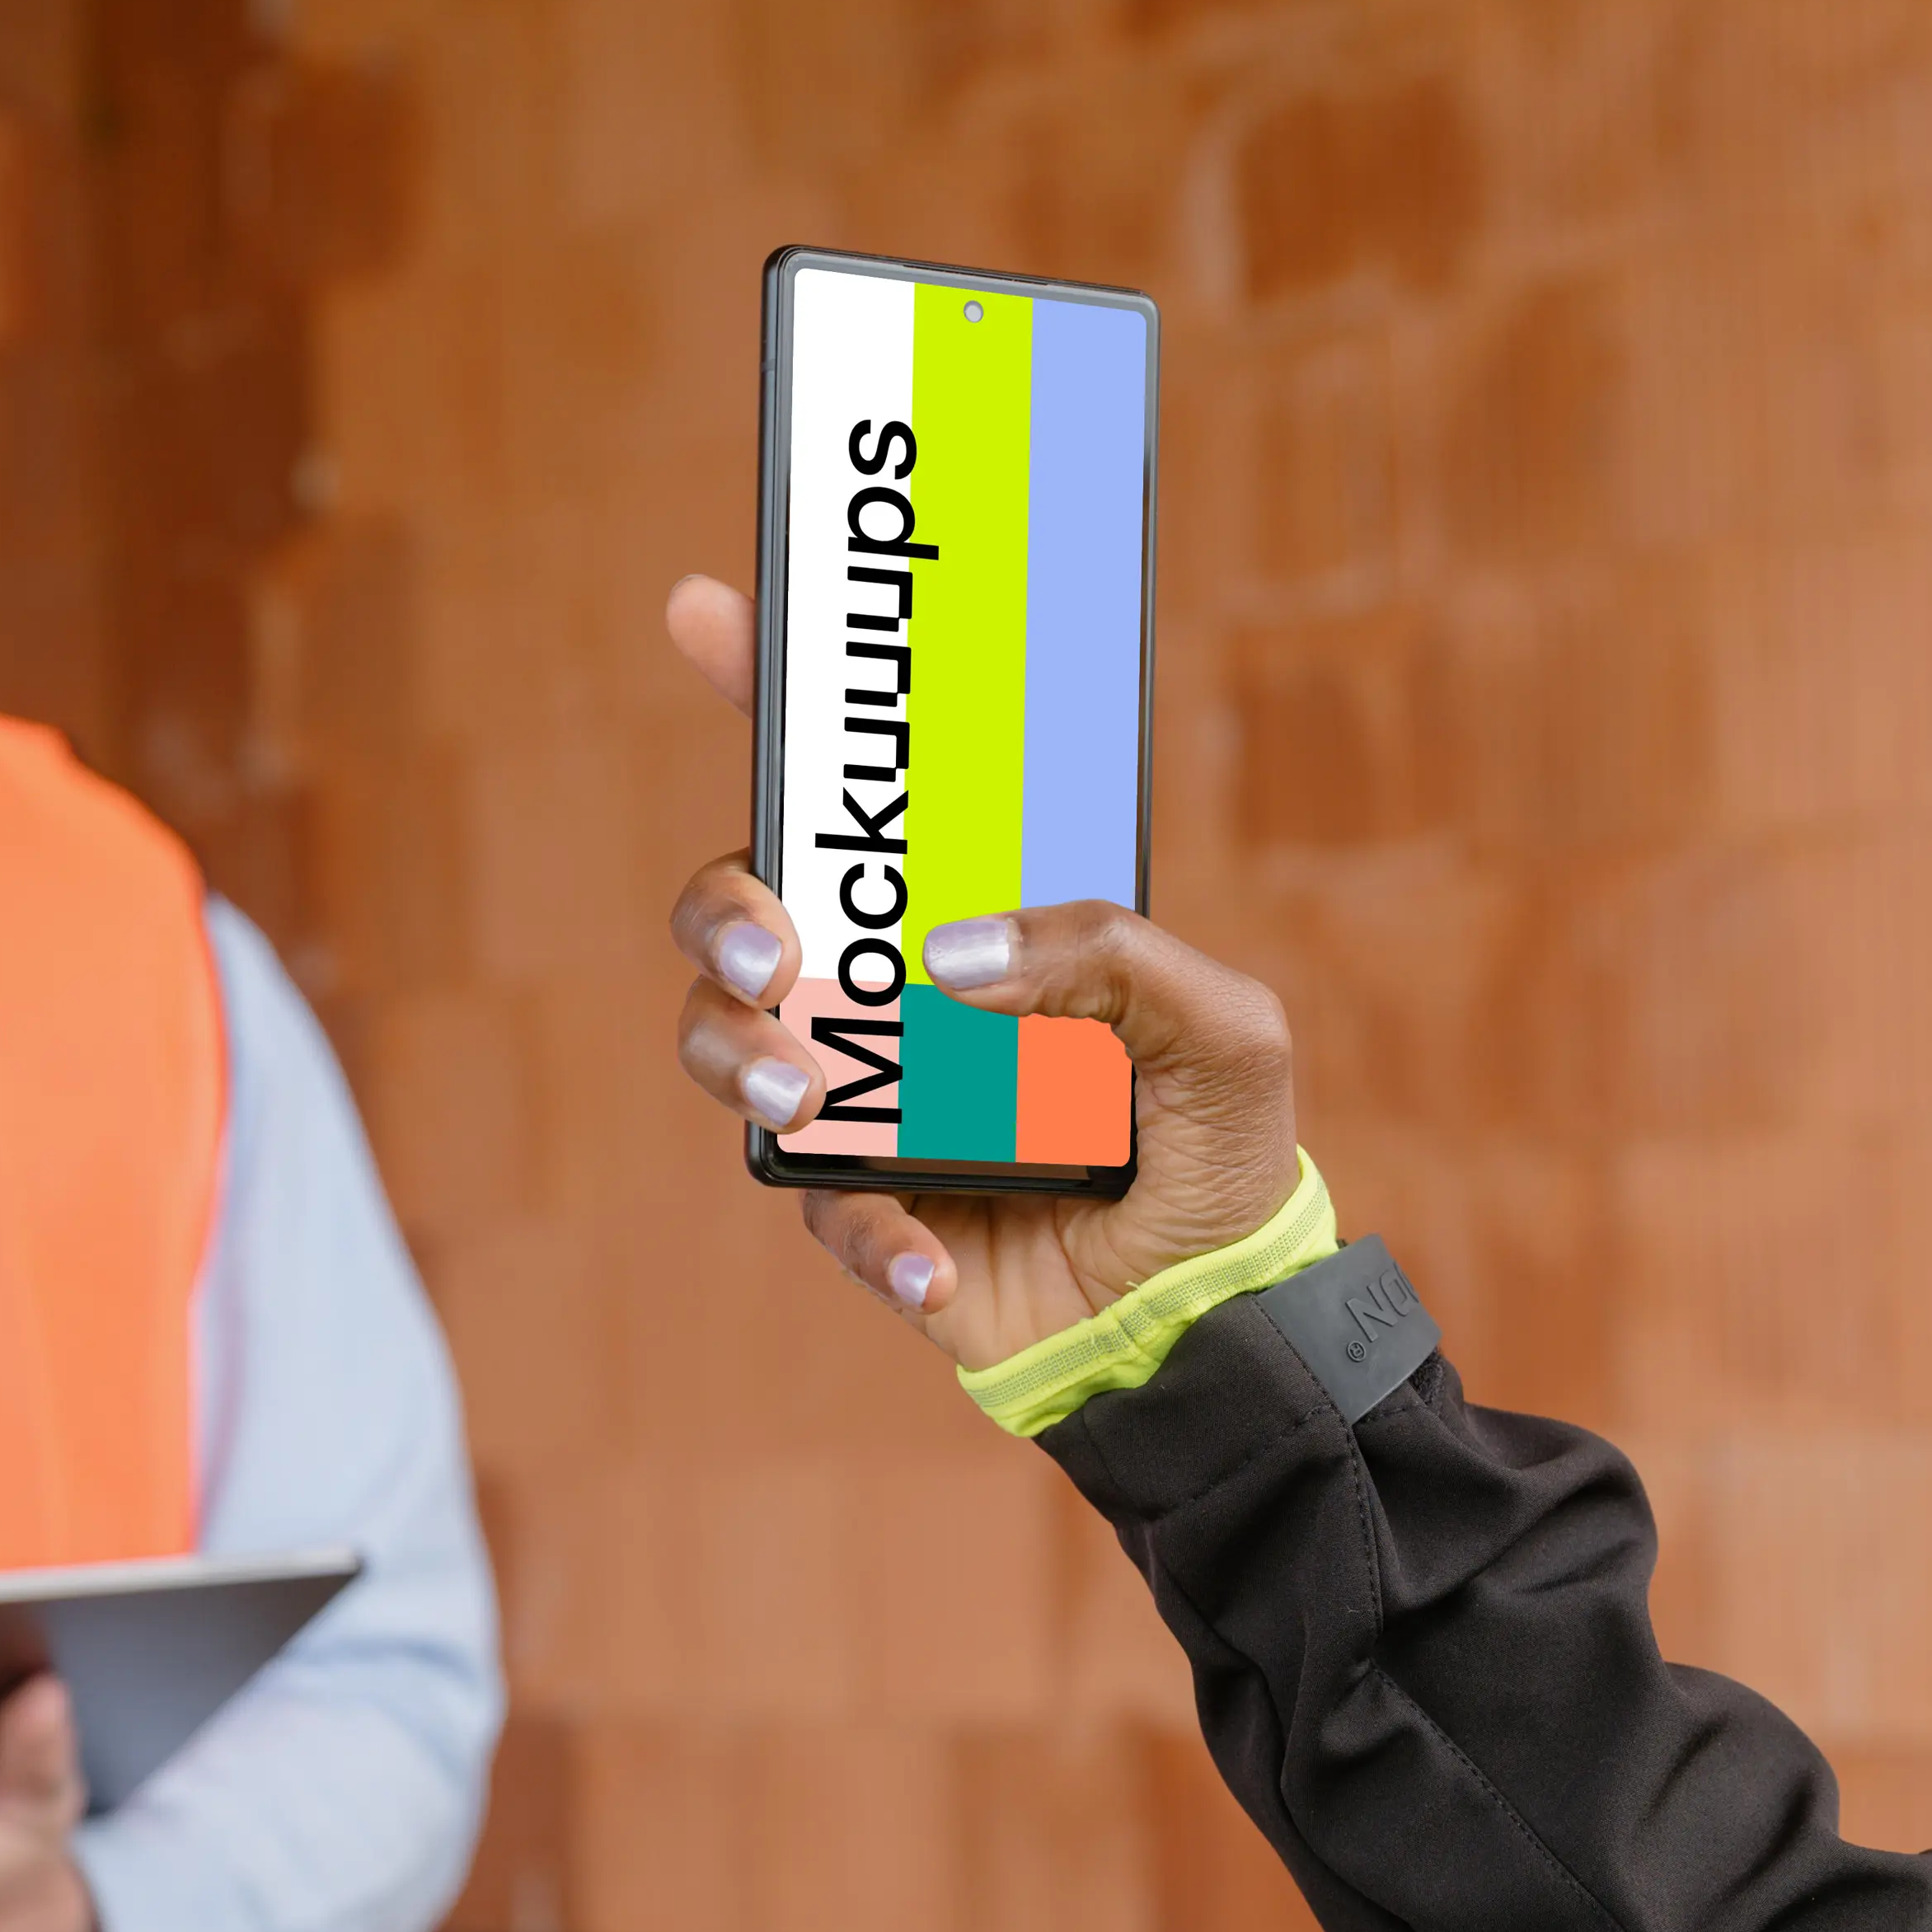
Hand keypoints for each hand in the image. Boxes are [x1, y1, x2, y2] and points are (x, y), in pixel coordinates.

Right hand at [657, 571, 1303, 1364]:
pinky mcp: (865, 1206)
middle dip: (724, 911)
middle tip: (776, 958)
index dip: (777, 694)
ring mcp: (870, 1096)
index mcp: (977, 918)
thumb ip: (1115, 953)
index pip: (865, 794)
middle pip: (744, 907)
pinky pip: (820, 1206)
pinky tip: (938, 1259)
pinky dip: (871, 1229)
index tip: (709, 613)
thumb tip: (955, 959)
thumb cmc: (1215, 1152)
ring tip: (812, 1100)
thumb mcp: (1222, 1027)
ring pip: (730, 1043)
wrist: (1206, 1318)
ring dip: (742, 1058)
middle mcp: (900, 995)